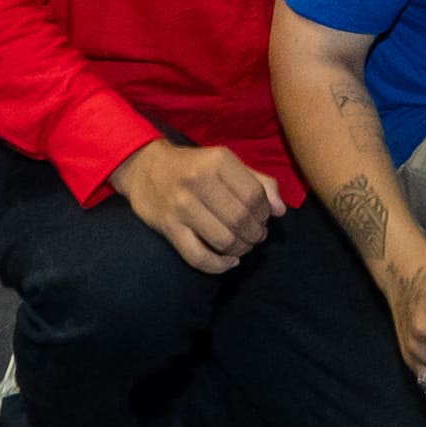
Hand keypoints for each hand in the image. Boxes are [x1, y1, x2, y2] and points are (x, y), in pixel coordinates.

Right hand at [114, 140, 282, 274]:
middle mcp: (199, 181)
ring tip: (244, 246)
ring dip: (241, 249)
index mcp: (217, 161)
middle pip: (241, 219)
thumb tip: (281, 211)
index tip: (264, 218)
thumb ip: (258, 181)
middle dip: (255, 233)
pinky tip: (229, 262)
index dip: (265, 212)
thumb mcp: (226, 163)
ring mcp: (181, 206)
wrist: (145, 168)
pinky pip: (198, 256)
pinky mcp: (168, 227)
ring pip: (223, 240)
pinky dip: (218, 265)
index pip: (254, 195)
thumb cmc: (194, 165)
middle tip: (256, 235)